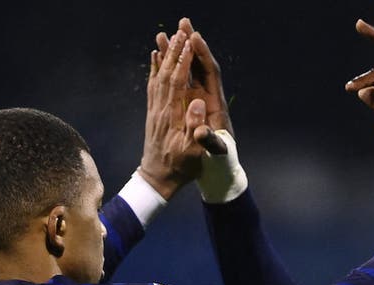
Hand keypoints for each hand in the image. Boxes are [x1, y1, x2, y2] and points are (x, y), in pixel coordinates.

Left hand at [138, 29, 210, 199]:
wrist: (157, 178)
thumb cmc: (180, 168)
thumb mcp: (192, 154)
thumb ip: (196, 130)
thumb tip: (197, 103)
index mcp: (173, 117)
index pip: (178, 82)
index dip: (183, 61)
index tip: (190, 42)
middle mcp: (161, 109)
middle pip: (166, 73)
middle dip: (174, 50)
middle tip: (180, 29)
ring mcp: (155, 110)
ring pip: (158, 76)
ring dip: (164, 55)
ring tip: (168, 35)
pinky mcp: (152, 113)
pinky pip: (152, 85)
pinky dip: (154, 68)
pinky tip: (155, 56)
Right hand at [155, 18, 230, 154]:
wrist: (214, 171)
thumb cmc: (216, 164)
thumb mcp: (215, 155)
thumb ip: (209, 141)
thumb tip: (202, 127)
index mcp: (216, 106)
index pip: (211, 73)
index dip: (204, 56)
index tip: (195, 38)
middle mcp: (208, 99)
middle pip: (200, 65)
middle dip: (191, 44)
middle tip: (183, 22)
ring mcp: (197, 102)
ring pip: (187, 71)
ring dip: (177, 52)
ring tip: (164, 34)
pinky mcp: (187, 107)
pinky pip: (178, 82)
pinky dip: (169, 68)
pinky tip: (157, 58)